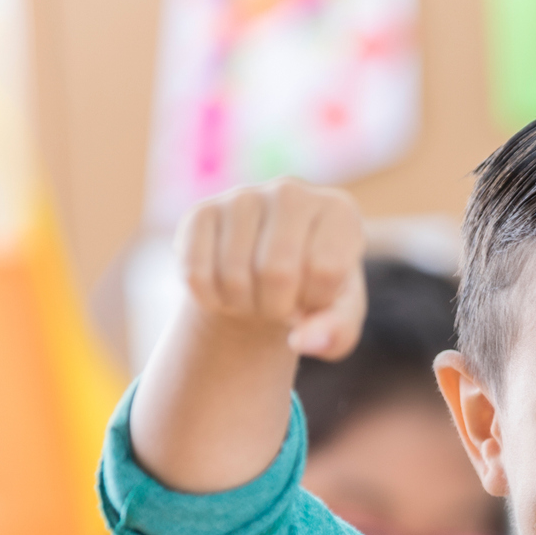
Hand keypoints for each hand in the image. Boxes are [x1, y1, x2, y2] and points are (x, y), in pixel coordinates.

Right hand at [178, 178, 366, 358]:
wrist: (268, 278)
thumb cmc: (314, 294)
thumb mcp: (338, 316)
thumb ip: (336, 332)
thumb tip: (303, 341)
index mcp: (338, 210)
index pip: (327, 270)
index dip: (317, 301)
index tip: (315, 297)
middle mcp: (291, 192)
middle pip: (278, 273)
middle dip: (278, 308)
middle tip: (281, 306)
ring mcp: (242, 197)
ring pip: (234, 275)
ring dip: (244, 307)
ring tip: (257, 297)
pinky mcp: (200, 212)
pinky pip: (196, 273)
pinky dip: (212, 300)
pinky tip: (228, 291)